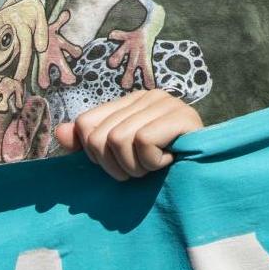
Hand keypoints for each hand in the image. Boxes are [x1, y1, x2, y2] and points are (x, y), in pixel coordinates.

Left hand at [55, 91, 202, 179]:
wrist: (209, 173)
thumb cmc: (163, 166)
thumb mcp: (122, 157)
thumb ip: (90, 144)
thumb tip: (59, 133)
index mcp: (129, 102)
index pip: (85, 124)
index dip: (95, 155)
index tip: (120, 164)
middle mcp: (146, 96)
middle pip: (100, 137)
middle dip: (116, 166)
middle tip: (141, 169)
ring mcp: (165, 103)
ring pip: (119, 140)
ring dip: (136, 166)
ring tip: (155, 166)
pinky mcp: (182, 116)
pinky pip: (143, 142)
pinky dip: (152, 162)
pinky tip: (169, 160)